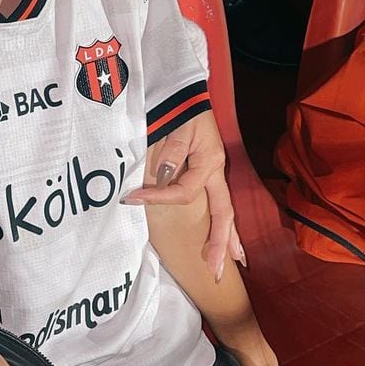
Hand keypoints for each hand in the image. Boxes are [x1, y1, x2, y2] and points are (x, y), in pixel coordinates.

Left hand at [125, 110, 242, 278]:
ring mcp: (215, 174)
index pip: (184, 192)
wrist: (186, 94)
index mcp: (209, 162)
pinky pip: (220, 205)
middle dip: (219, 243)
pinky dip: (225, 225)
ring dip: (228, 239)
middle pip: (223, 214)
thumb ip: (173, 152)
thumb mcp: (176, 127)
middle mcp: (216, 172)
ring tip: (232, 264)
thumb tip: (165, 178)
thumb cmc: (180, 109)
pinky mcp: (208, 173)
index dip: (159, 198)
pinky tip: (230, 243)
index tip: (132, 199)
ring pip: (226, 213)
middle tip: (216, 271)